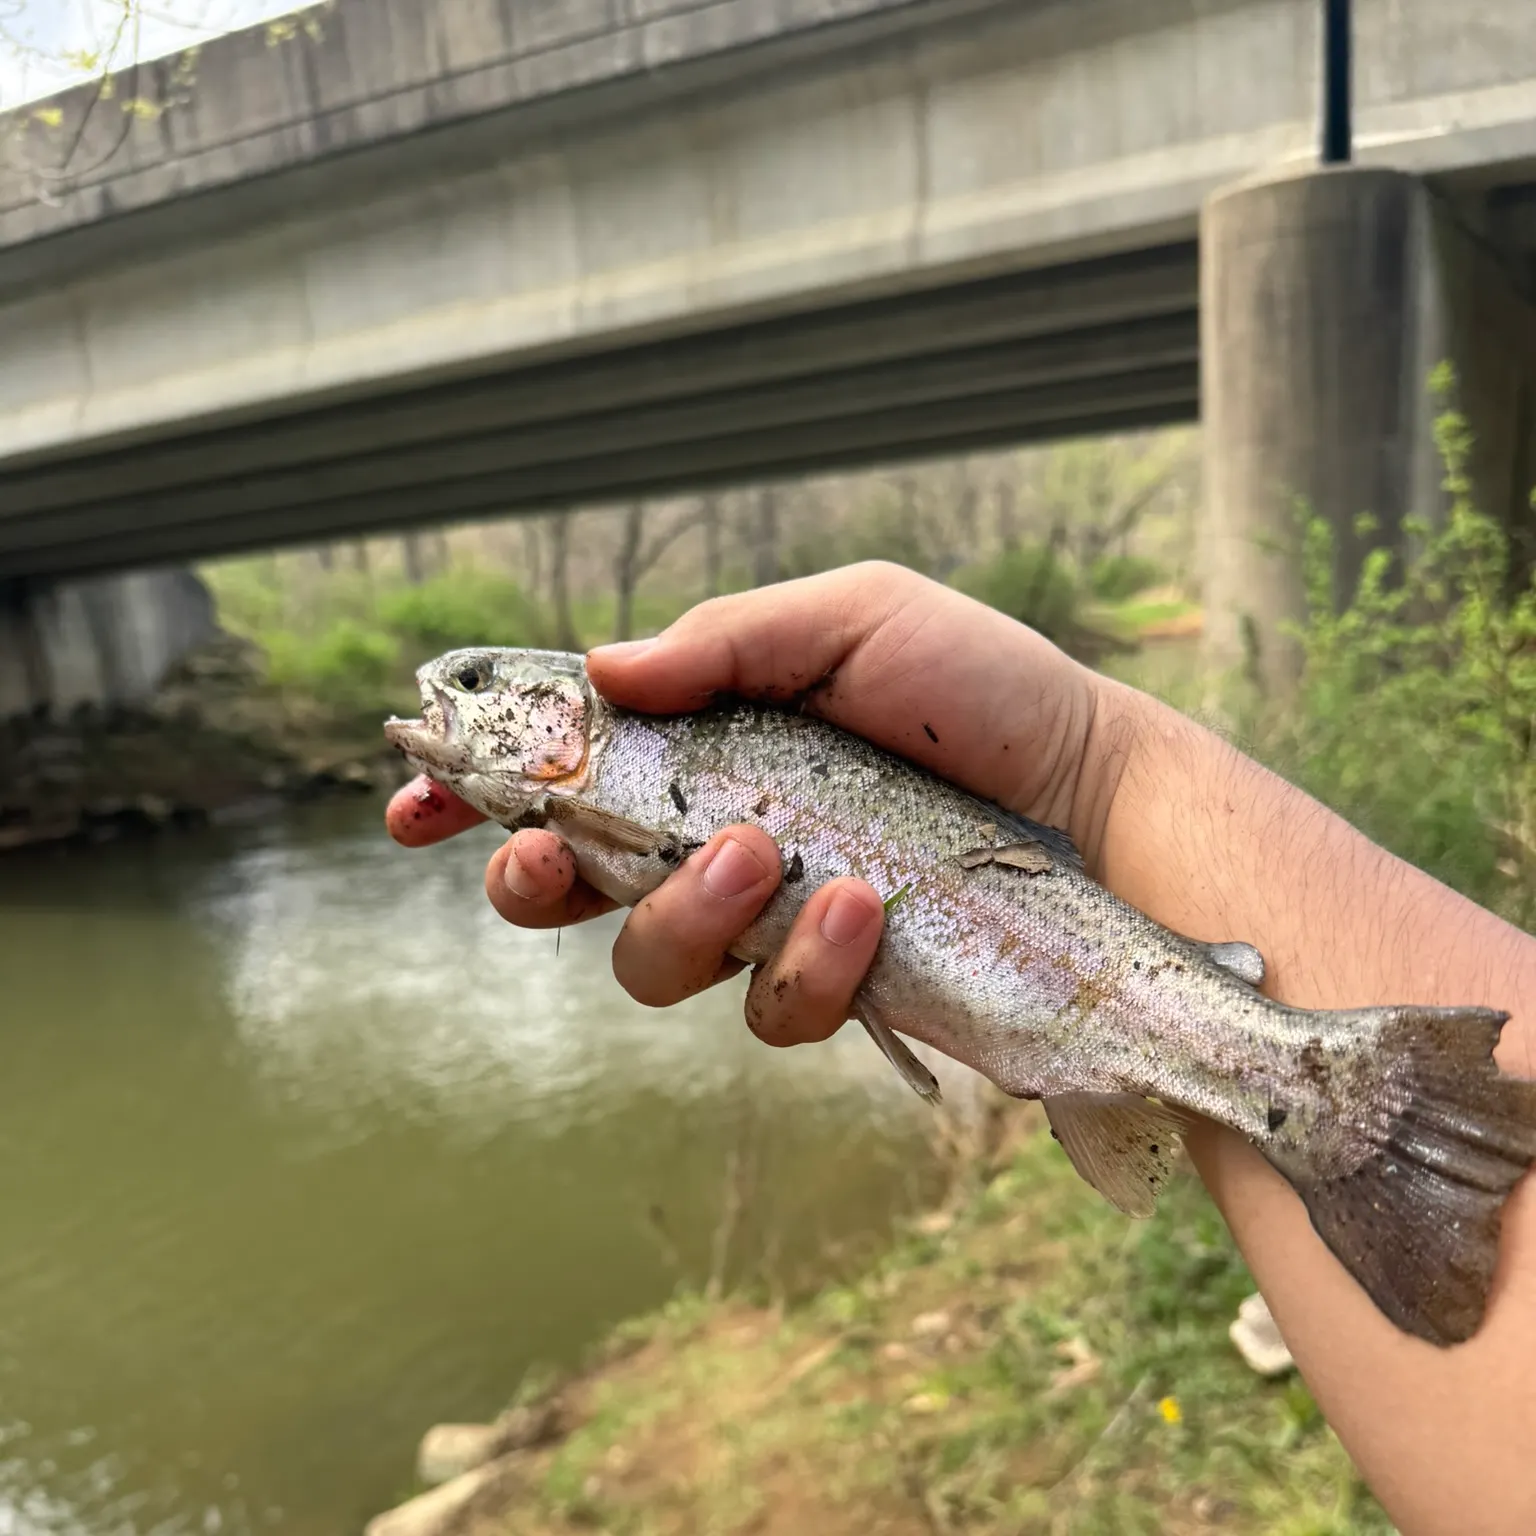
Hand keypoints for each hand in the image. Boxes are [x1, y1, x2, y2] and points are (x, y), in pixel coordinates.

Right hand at [387, 562, 1122, 1045]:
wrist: (1089, 781)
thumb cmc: (973, 687)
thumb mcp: (851, 619)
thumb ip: (726, 642)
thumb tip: (600, 669)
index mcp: (699, 751)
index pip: (560, 778)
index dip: (472, 798)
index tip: (412, 806)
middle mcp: (711, 844)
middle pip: (567, 894)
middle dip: (535, 882)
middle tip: (553, 854)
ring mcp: (766, 926)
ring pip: (652, 964)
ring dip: (683, 914)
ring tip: (767, 854)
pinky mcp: (832, 990)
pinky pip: (770, 1011)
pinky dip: (802, 965)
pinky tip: (861, 908)